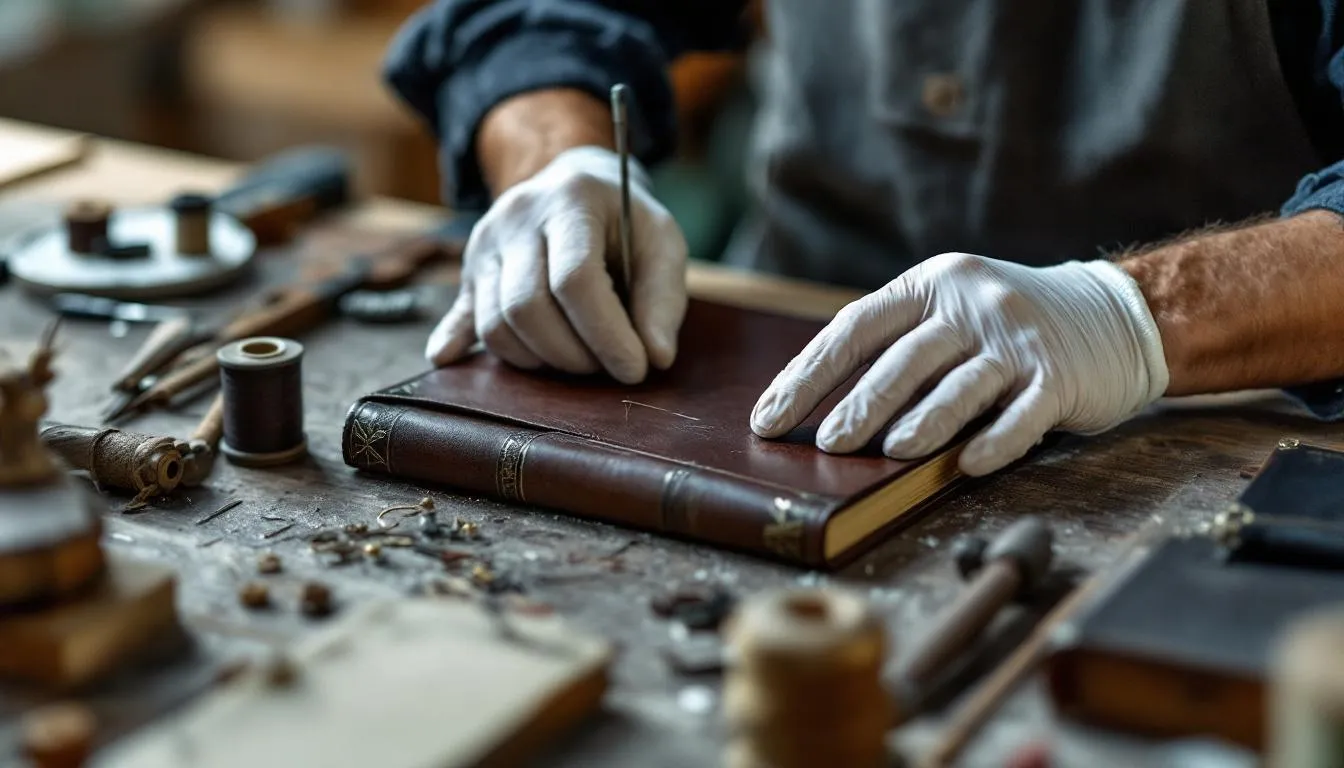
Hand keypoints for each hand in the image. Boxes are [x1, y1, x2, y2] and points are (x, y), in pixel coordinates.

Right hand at [426, 146, 688, 382]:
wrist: (578, 188)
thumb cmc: (627, 223)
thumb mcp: (662, 244)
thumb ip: (663, 299)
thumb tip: (655, 358)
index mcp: (569, 201)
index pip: (575, 278)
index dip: (606, 333)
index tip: (635, 368)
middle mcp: (515, 219)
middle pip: (527, 307)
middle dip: (572, 354)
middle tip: (607, 366)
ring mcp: (484, 246)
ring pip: (495, 325)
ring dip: (541, 360)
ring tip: (580, 359)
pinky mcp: (469, 275)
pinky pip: (463, 322)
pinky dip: (464, 348)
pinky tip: (451, 360)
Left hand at [749, 253, 1169, 474]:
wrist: (1115, 312)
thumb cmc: (1007, 326)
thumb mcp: (948, 312)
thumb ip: (897, 346)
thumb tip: (819, 409)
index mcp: (929, 286)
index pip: (855, 328)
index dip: (808, 374)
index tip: (769, 415)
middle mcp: (971, 304)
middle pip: (904, 359)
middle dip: (860, 404)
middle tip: (826, 443)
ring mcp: (1018, 338)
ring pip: (961, 386)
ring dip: (924, 422)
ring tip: (889, 452)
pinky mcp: (1060, 376)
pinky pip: (1023, 414)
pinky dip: (996, 442)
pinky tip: (968, 466)